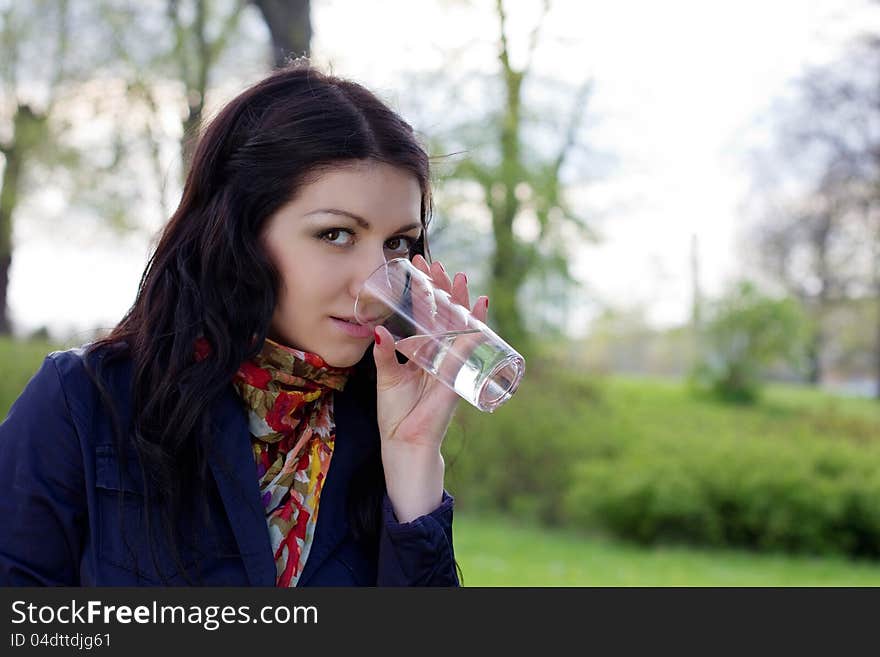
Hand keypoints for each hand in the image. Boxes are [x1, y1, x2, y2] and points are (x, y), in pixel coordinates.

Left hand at [372, 254, 488, 520]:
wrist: (405, 444)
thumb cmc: (397, 413)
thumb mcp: (387, 377)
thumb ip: (385, 353)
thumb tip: (378, 328)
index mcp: (423, 352)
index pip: (426, 315)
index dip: (424, 291)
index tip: (418, 265)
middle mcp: (440, 355)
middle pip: (446, 316)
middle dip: (445, 291)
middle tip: (441, 265)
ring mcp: (451, 366)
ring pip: (459, 329)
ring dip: (463, 305)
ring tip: (464, 281)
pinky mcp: (455, 380)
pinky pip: (466, 353)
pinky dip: (474, 333)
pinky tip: (478, 313)